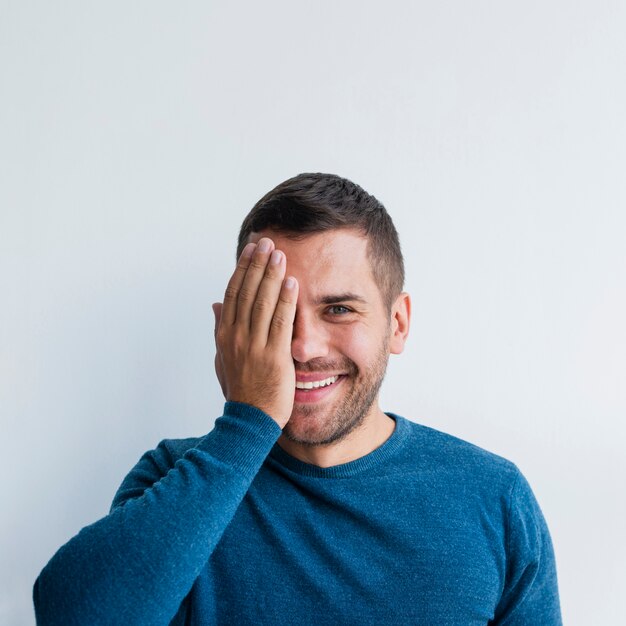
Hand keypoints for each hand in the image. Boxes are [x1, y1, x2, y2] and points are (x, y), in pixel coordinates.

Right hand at [212, 238, 298, 427]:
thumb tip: (215, 304)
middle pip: (247, 292)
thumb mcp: (222, 357)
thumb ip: (219, 328)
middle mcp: (237, 336)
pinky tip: (291, 282)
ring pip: (262, 302)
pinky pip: (280, 322)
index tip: (251, 250)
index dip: (242, 269)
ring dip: (270, 275)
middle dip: (257, 264)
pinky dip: (285, 301)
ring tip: (278, 253)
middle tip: (267, 241)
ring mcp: (254, 345)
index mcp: (225, 334)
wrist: (249, 419)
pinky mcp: (273, 356)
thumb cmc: (240, 388)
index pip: (233, 293)